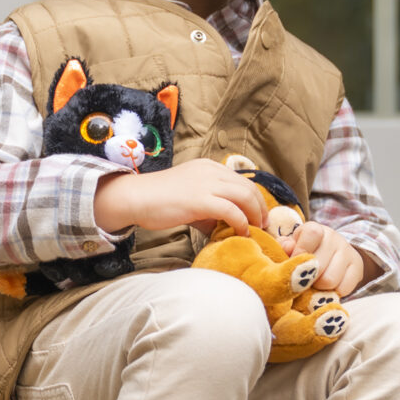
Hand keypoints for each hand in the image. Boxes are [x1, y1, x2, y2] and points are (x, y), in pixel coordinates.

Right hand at [94, 158, 268, 234]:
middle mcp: (211, 171)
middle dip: (261, 206)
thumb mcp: (189, 196)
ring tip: (257, 229)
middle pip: (248, 186)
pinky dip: (242, 222)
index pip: (241, 179)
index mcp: (208, 167)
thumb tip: (225, 224)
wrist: (135, 198)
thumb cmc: (158, 200)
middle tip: (264, 224)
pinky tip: (242, 233)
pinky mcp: (200, 200)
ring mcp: (205, 183)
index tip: (259, 214)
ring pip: (244, 195)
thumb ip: (208, 206)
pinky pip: (231, 210)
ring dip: (256, 214)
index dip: (255, 198)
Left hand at [281, 219, 366, 296]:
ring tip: (314, 284)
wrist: (332, 255)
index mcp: (316, 229)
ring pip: (330, 280)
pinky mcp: (357, 268)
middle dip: (307, 278)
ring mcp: (348, 253)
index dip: (300, 252)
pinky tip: (327, 288)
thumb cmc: (304, 252)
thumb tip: (287, 248)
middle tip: (302, 280)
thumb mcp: (291, 246)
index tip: (294, 264)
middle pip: (318, 265)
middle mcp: (334, 238)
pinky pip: (343, 289)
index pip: (312, 234)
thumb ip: (285, 247)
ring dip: (318, 288)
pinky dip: (332, 293)